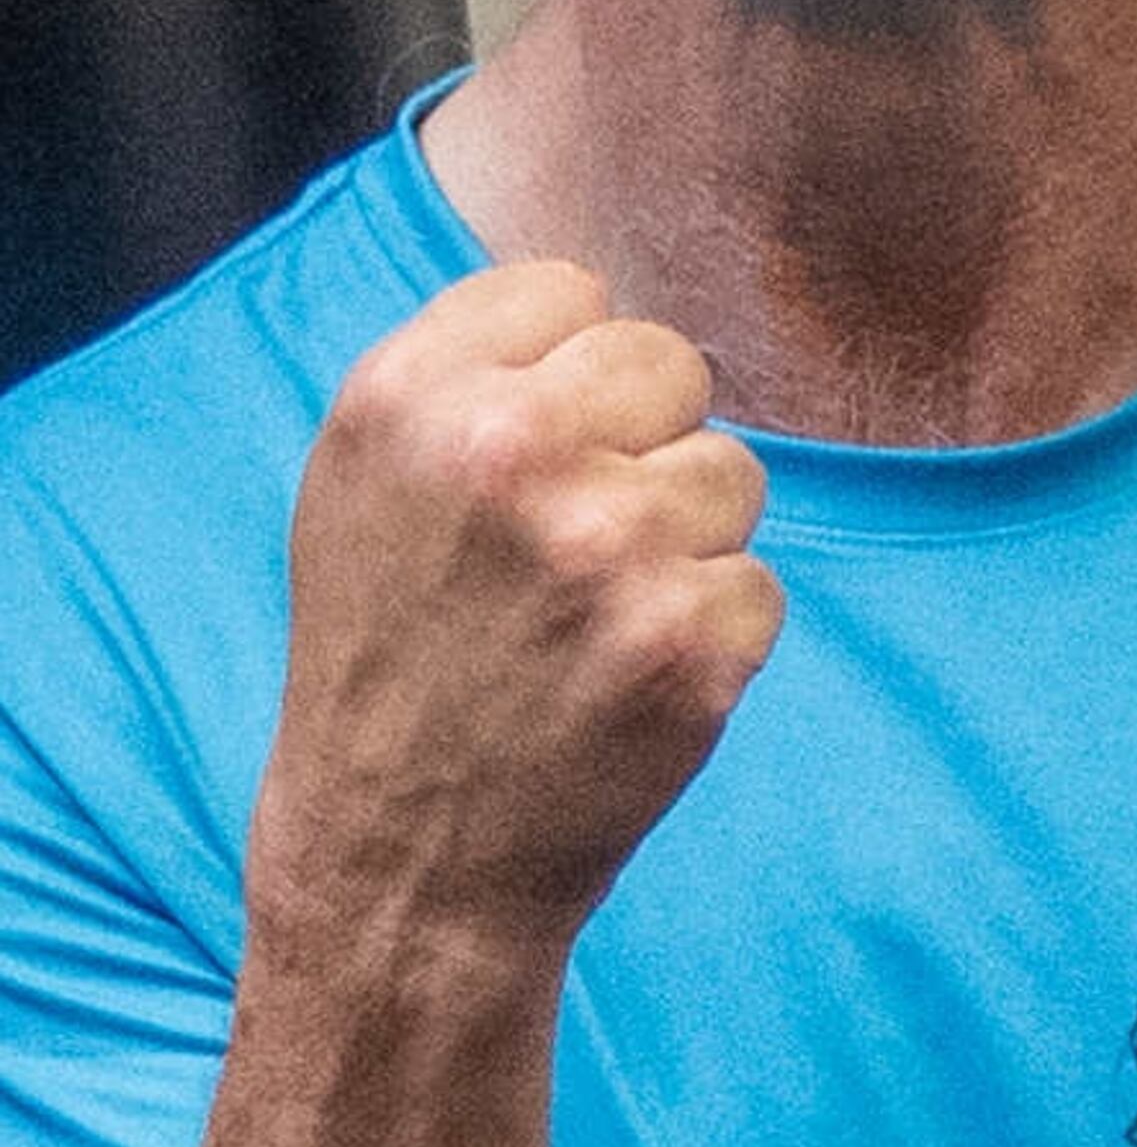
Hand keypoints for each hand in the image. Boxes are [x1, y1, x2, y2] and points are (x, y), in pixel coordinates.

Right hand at [249, 262, 784, 960]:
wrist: (409, 853)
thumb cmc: (394, 656)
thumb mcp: (367, 479)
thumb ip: (466, 372)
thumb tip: (603, 309)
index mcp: (415, 394)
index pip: (576, 293)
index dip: (576, 378)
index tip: (545, 457)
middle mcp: (510, 453)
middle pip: (672, 366)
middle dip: (648, 445)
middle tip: (585, 545)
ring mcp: (608, 551)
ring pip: (733, 477)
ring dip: (691, 545)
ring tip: (600, 620)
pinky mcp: (687, 649)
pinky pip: (759, 590)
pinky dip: (716, 641)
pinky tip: (634, 684)